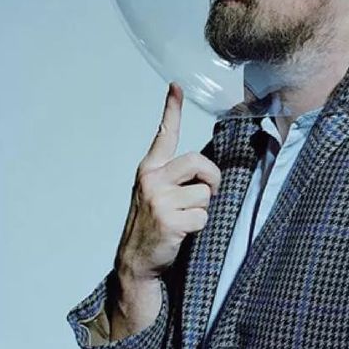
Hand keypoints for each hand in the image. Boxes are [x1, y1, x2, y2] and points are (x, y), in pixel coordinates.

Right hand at [114, 82, 221, 282]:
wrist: (136, 261)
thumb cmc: (153, 224)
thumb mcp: (156, 193)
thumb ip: (175, 176)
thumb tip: (207, 170)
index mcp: (149, 169)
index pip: (164, 134)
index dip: (171, 109)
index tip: (176, 86)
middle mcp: (151, 179)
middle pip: (199, 162)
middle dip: (211, 179)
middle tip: (207, 192)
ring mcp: (158, 199)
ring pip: (205, 193)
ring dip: (202, 209)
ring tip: (184, 218)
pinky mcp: (168, 219)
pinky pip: (202, 216)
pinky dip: (199, 226)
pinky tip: (181, 232)